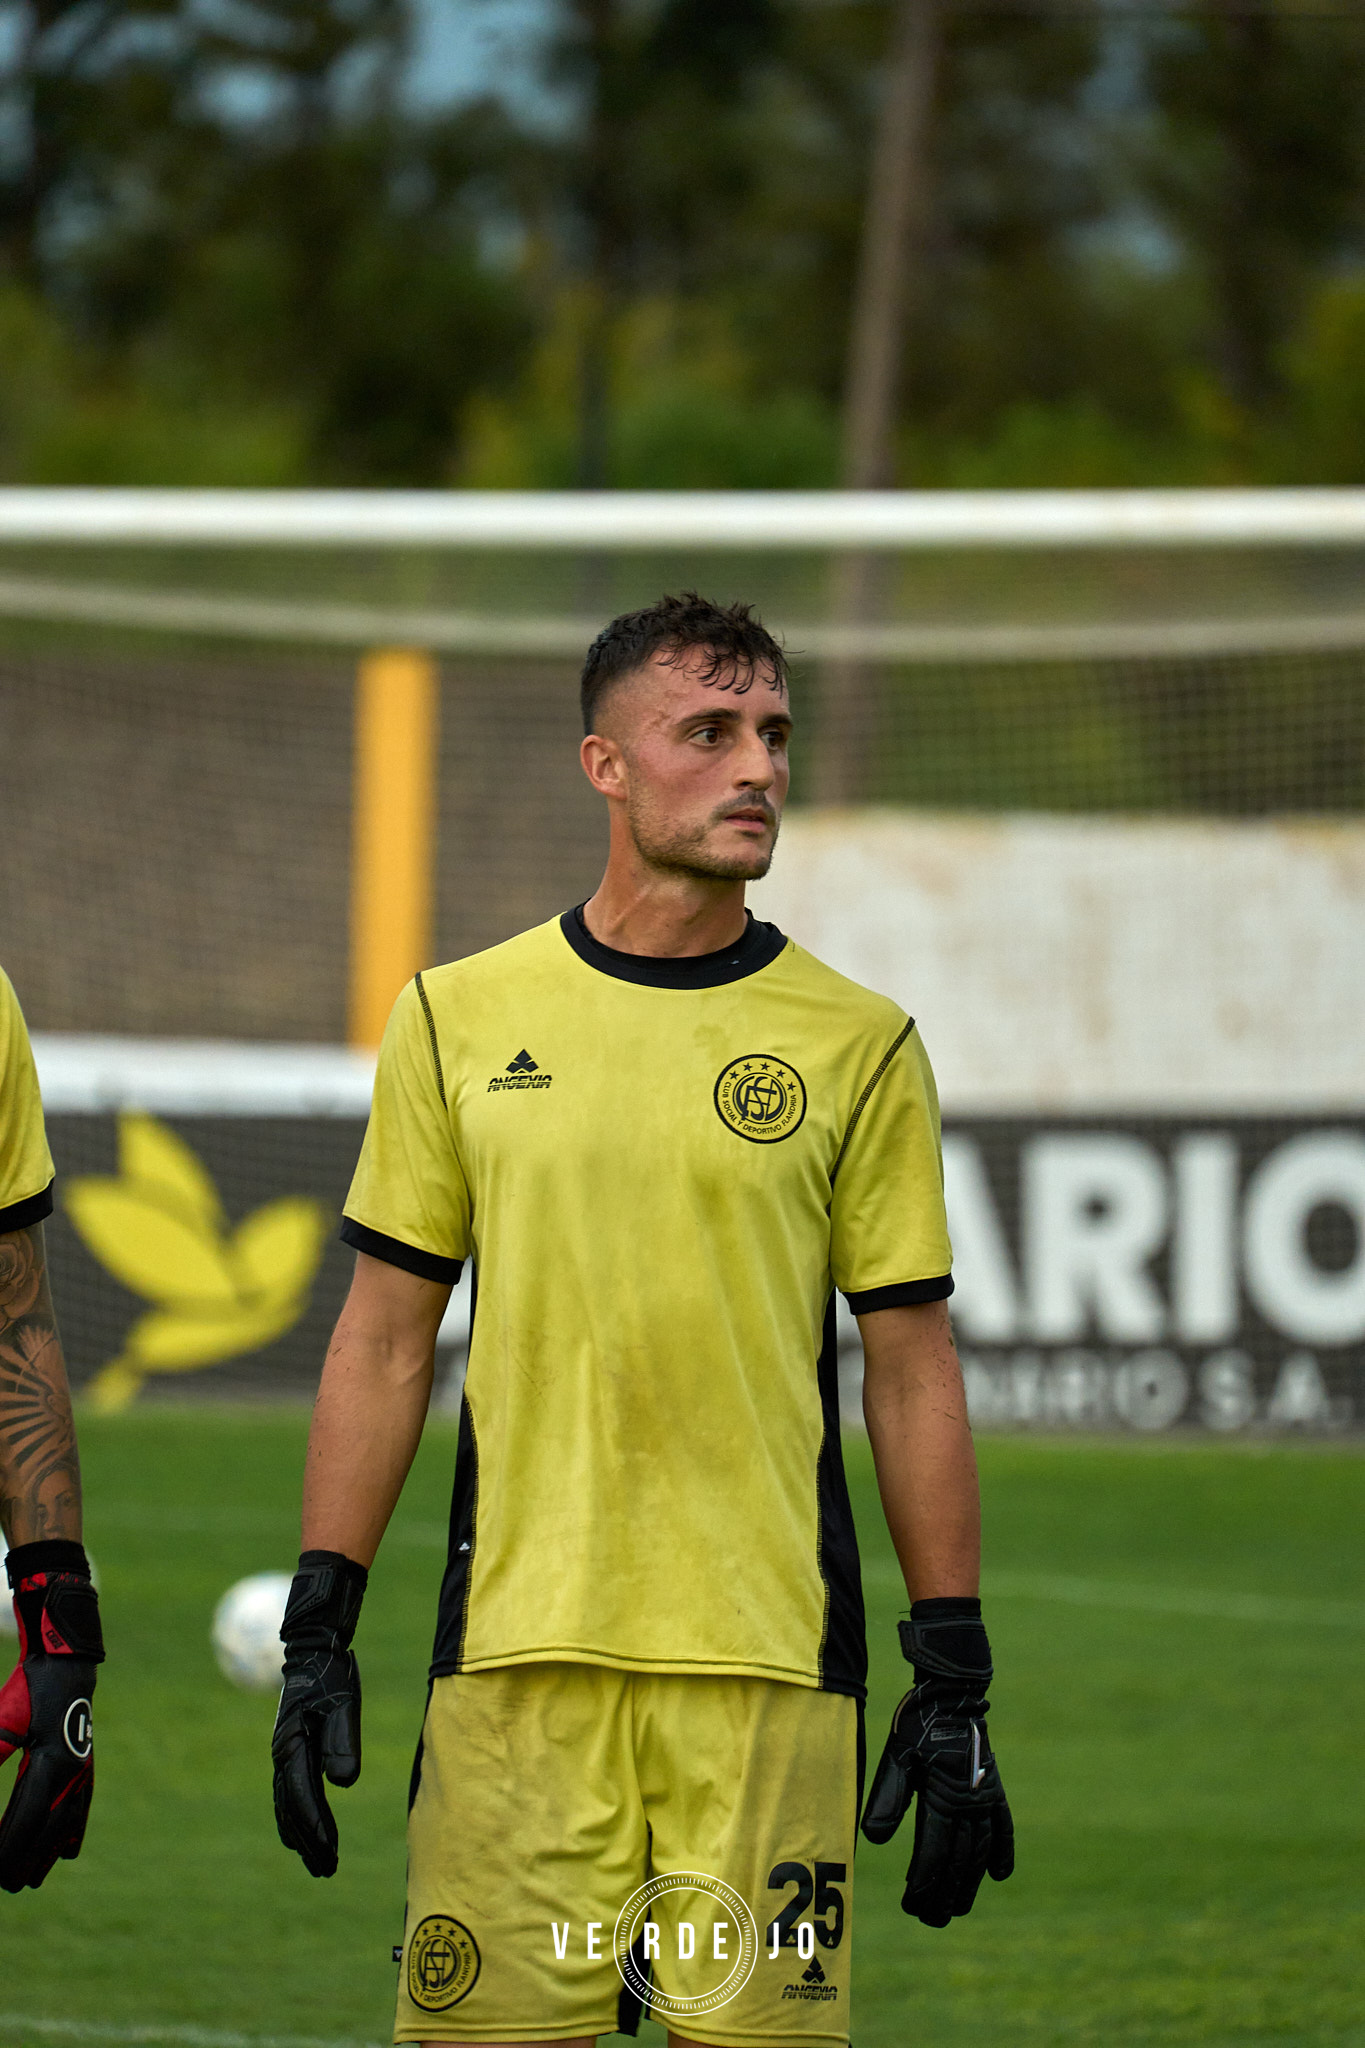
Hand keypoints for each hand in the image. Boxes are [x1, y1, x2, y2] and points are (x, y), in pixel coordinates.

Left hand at [0, 1539, 103, 1892]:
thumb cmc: (30, 1687)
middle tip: (9, 1888)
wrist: (67, 1661)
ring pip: (64, 1824)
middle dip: (25, 1861)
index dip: (7, 1849)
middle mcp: (70, 1773)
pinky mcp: (84, 1763)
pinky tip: (66, 1853)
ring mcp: (81, 1769)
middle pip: (45, 1830)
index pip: (22, 1820)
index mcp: (50, 1764)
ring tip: (32, 1881)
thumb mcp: (5, 1719)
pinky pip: (80, 1807)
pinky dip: (71, 1832)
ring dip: (47, 1854)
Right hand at [271, 1549, 366, 1877]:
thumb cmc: (332, 1676)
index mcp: (291, 1747)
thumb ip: (342, 1741)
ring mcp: (284, 1754)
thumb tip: (343, 1783)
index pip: (303, 1799)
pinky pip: (290, 1793)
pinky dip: (296, 1816)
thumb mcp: (343, 1704)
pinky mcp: (292, 1750)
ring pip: (288, 1805)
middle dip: (308, 1842)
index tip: (330, 1855)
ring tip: (317, 1862)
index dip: (316, 1829)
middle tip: (326, 1871)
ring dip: (302, 1835)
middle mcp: (283, 1755)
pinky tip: (304, 1832)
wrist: (314, 1650)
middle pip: (291, 1810)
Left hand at [861, 1601, 1013, 1926]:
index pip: (934, 1853)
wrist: (952, 1691)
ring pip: (980, 1851)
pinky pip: (1003, 1825)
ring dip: (969, 1882)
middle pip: (959, 1861)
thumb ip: (889, 1798)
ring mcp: (985, 1797)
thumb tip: (875, 1841)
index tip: (912, 1905)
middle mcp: (969, 1803)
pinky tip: (999, 1875)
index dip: (923, 1882)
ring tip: (959, 1908)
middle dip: (945, 1893)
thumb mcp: (897, 1756)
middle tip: (932, 1919)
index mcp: (943, 1798)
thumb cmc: (918, 1723)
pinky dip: (1003, 1850)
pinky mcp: (993, 1787)